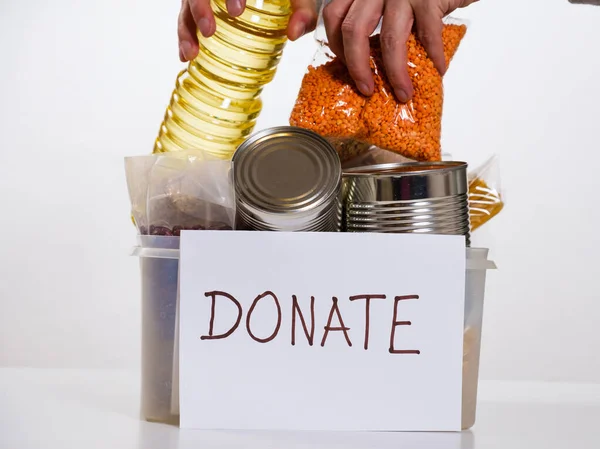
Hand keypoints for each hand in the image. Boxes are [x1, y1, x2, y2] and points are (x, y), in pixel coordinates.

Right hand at [178, 0, 318, 61]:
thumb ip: (304, 9)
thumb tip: (293, 33)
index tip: (237, 11)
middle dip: (199, 8)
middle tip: (210, 31)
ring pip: (187, 2)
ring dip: (186, 28)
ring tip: (191, 53)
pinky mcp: (204, 2)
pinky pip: (187, 14)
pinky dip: (185, 34)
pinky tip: (186, 55)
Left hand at [323, 0, 477, 101]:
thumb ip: (374, 17)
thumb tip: (366, 61)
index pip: (334, 16)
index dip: (336, 44)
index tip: (347, 65)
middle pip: (353, 30)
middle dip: (357, 67)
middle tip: (366, 89)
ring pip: (389, 39)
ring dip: (395, 73)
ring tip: (403, 93)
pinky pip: (428, 36)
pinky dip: (434, 57)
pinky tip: (438, 69)